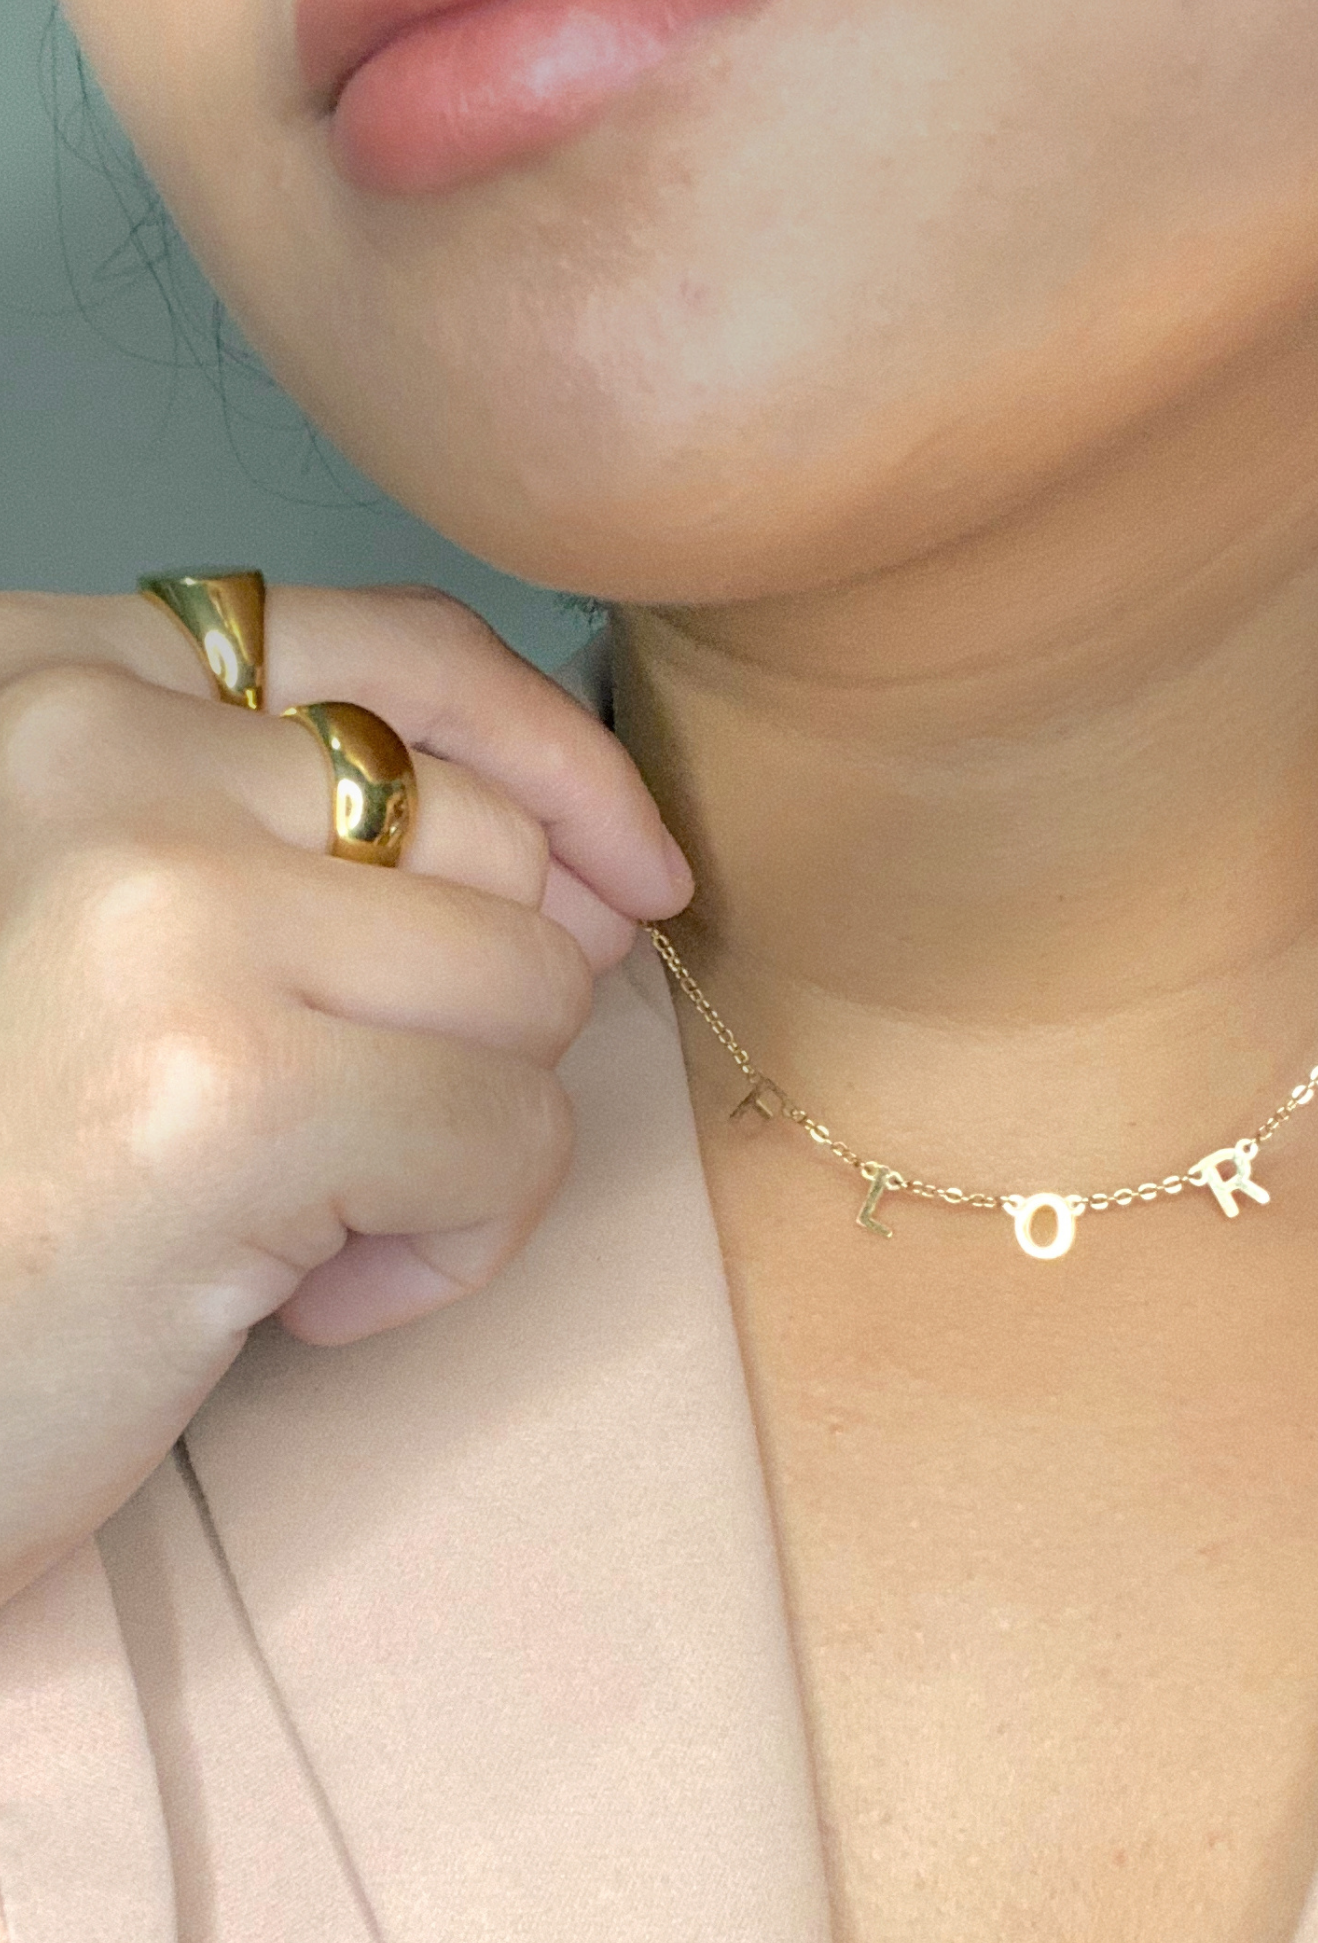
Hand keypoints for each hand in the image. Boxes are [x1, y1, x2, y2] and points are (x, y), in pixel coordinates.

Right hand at [0, 583, 689, 1607]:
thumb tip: (607, 871)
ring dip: (459, 1134)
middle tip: (335, 1125)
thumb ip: (327, 851)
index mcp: (46, 680)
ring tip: (292, 1212)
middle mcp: (88, 748)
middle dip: (475, 1010)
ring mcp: (162, 905)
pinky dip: (450, 1247)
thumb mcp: (132, 940)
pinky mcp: (235, 1084)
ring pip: (528, 984)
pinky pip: (511, 1135)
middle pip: (491, 838)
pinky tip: (290, 1294)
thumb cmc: (0, 1176)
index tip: (630, 866)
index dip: (552, 757)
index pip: (394, 649)